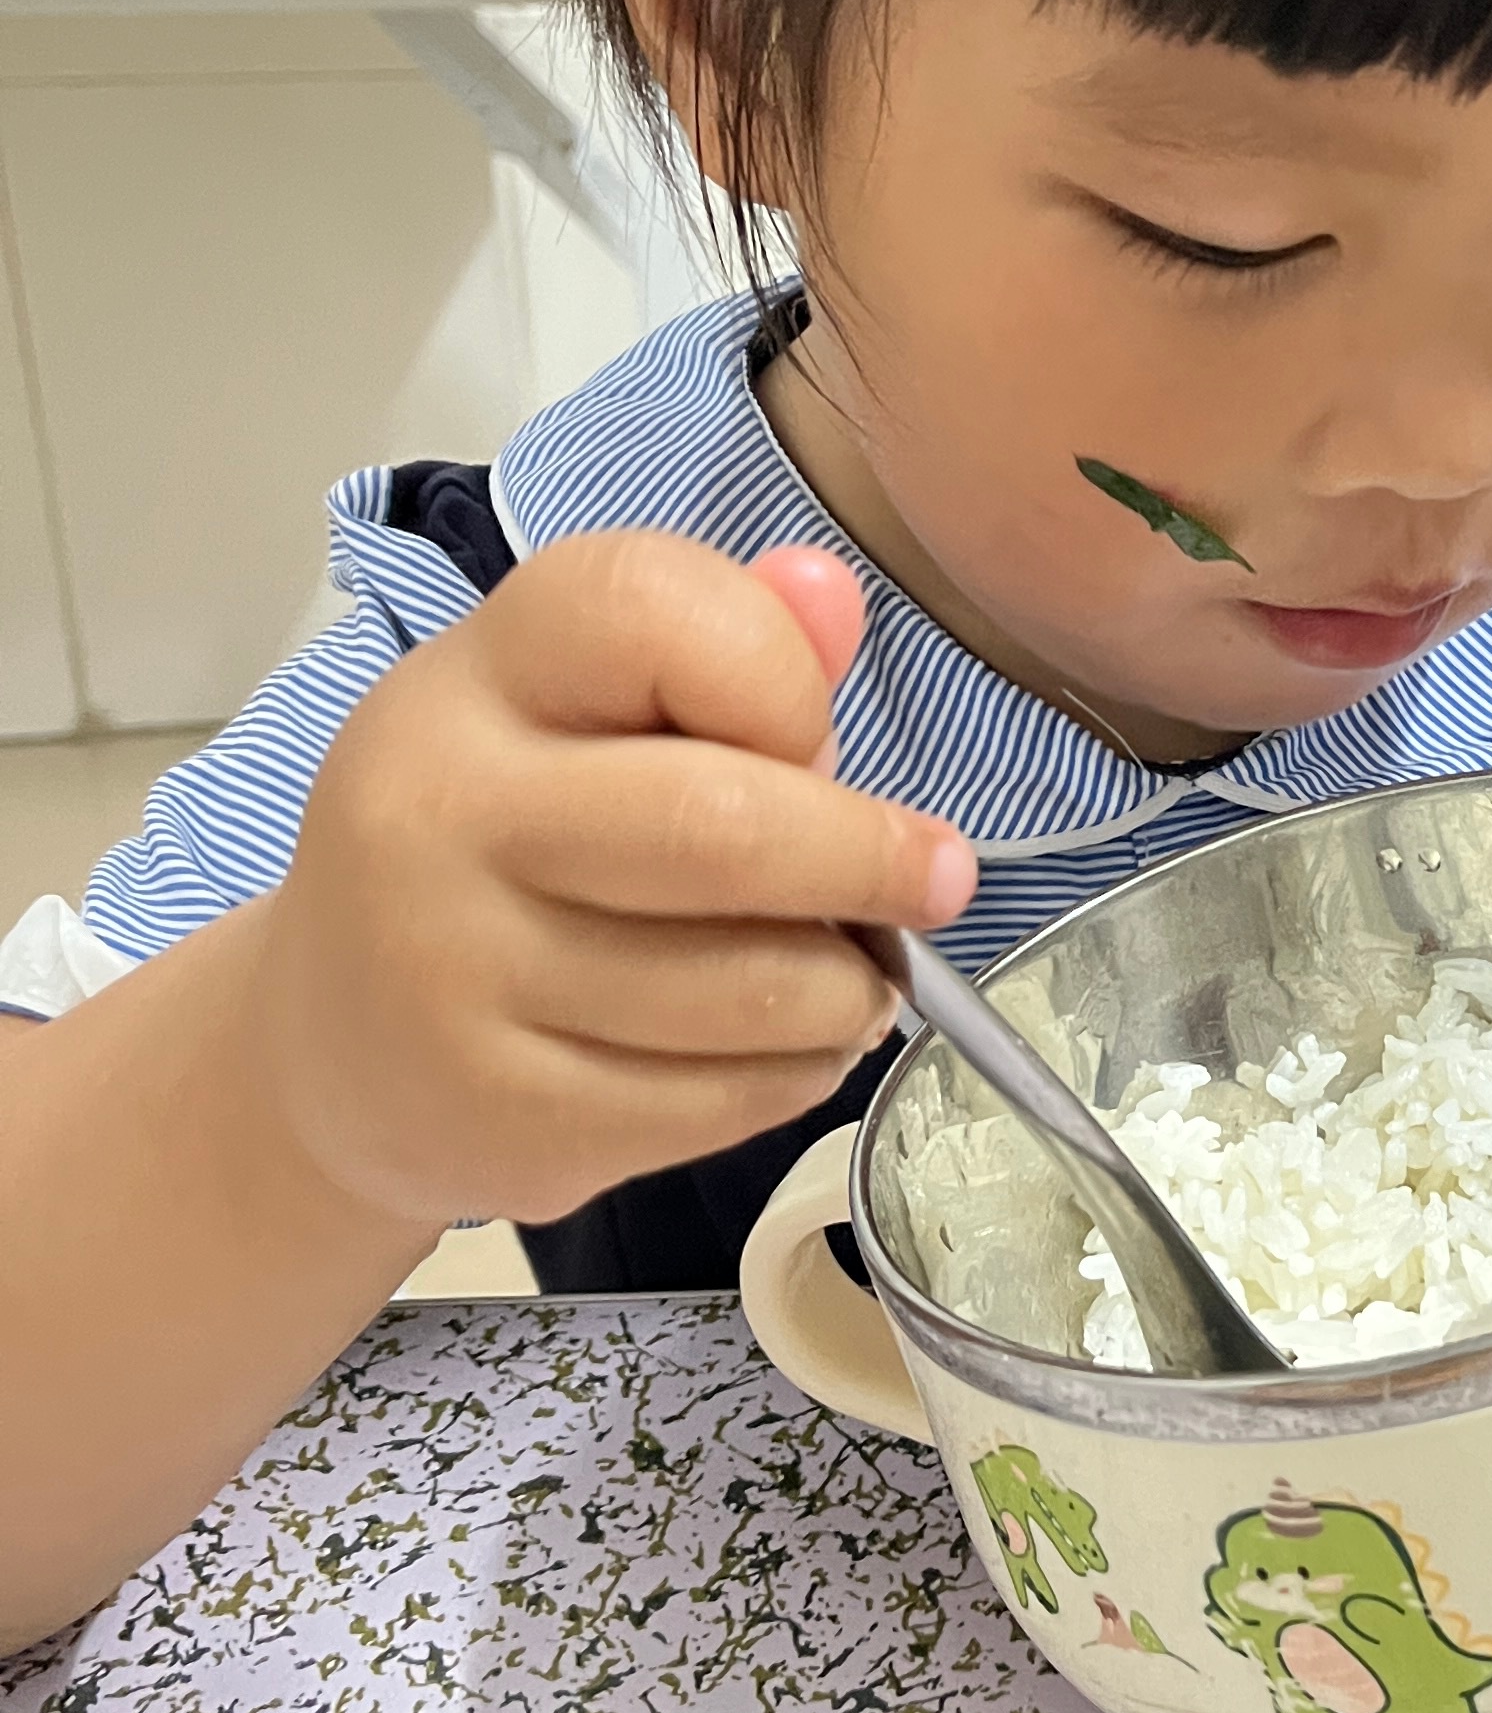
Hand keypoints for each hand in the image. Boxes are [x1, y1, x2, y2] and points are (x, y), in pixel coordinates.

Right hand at [255, 533, 974, 1235]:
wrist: (333, 1041)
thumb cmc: (500, 840)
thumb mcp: (576, 706)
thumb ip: (718, 641)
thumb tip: (830, 595)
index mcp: (478, 678)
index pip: (652, 611)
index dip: (779, 675)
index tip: (816, 739)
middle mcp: (441, 814)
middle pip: (723, 828)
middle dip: (870, 860)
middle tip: (937, 880)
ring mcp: (456, 976)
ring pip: (744, 990)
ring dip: (848, 989)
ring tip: (854, 978)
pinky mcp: (500, 1116)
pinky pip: (717, 1102)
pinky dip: (795, 1075)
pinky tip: (782, 1047)